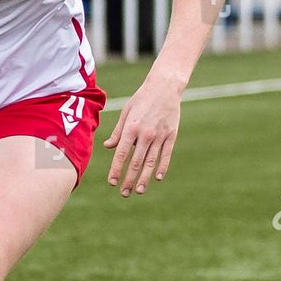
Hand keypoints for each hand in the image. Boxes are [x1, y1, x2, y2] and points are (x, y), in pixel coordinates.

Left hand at [104, 75, 181, 196]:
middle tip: (124, 193)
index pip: (121, 154)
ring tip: (139, 191)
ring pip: (150, 162)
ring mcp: (160, 136)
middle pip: (135, 162)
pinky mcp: (171, 135)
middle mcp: (145, 134)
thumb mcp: (125, 113)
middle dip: (129, 180)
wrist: (164, 87)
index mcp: (131, 128)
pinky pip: (166, 155)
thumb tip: (108, 147)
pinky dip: (161, 167)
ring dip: (144, 178)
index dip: (116, 170)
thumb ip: (118, 132)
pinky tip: (156, 178)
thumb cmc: (141, 99)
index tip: (111, 182)